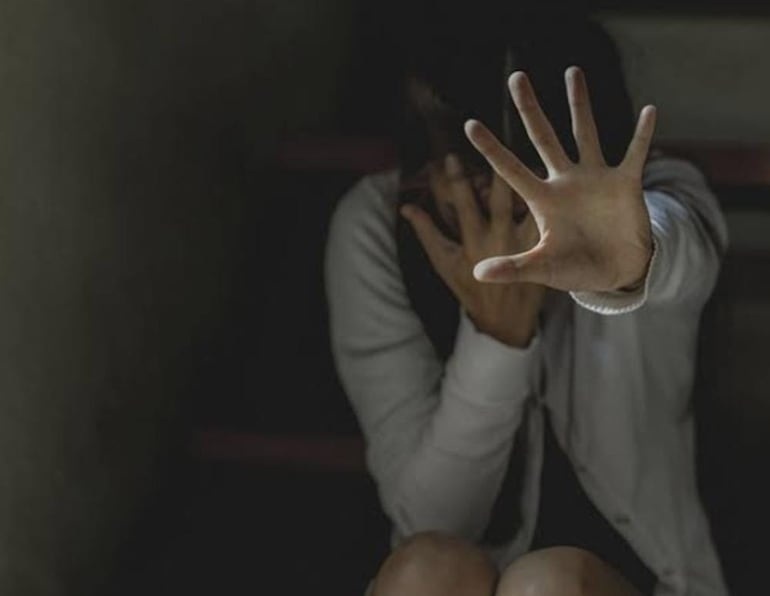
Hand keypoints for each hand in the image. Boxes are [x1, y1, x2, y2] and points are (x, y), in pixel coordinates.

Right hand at [400, 154, 545, 347]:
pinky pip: (546, 218)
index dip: (456, 178)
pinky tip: (555, 174)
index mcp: (473, 240)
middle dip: (495, 167)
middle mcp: (499, 238)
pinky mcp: (545, 247)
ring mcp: (525, 242)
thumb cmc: (471, 291)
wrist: (508, 321)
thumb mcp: (446, 263)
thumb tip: (406, 207)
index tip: (452, 155)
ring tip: (533, 150)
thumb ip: (427, 232)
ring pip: (527, 201)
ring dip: (530, 174)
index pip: (462, 201)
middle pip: (499, 195)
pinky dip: (552, 195)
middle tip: (498, 140)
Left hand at [464, 66, 655, 292]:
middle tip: (515, 77)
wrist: (615, 273)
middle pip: (543, 138)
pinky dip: (643, 135)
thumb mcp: (542, 269)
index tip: (469, 124)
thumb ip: (513, 268)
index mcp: (542, 201)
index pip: (510, 170)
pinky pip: (634, 154)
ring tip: (572, 71)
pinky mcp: (625, 184)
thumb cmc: (574, 269)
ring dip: (579, 104)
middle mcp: (565, 182)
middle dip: (529, 109)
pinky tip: (649, 110)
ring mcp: (595, 179)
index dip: (491, 149)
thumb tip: (478, 274)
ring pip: (584, 132)